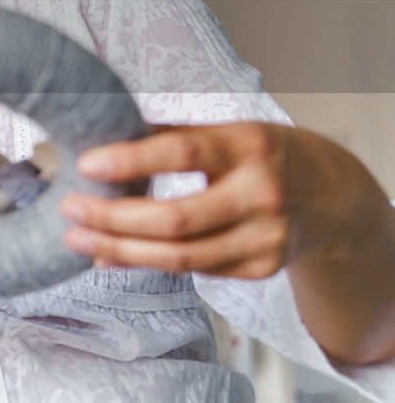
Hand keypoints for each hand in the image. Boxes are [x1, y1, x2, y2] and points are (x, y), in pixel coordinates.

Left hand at [58, 122, 366, 278]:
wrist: (333, 196)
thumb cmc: (262, 154)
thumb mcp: (227, 130)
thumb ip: (169, 134)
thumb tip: (100, 139)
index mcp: (249, 144)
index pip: (182, 152)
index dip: (131, 161)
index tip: (86, 163)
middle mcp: (262, 193)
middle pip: (176, 219)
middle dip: (112, 218)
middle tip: (68, 208)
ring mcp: (265, 237)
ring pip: (181, 257)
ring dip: (120, 250)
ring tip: (77, 238)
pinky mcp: (261, 269)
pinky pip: (193, 271)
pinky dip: (147, 264)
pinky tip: (111, 255)